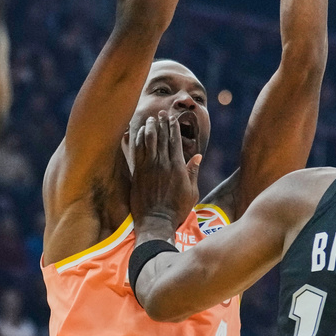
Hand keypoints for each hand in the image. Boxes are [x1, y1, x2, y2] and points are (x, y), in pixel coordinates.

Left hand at [129, 112, 201, 235]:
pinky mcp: (138, 172)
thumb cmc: (177, 209)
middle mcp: (163, 163)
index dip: (174, 127)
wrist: (157, 221)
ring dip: (150, 128)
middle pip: (162, 137)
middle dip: (162, 124)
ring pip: (149, 141)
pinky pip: (137, 151)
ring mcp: (149, 167)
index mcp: (178, 166)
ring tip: (151, 119)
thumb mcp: (191, 191)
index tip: (173, 118)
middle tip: (162, 114)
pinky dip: (139, 140)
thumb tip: (197, 156)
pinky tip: (140, 133)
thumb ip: (193, 172)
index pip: (176, 141)